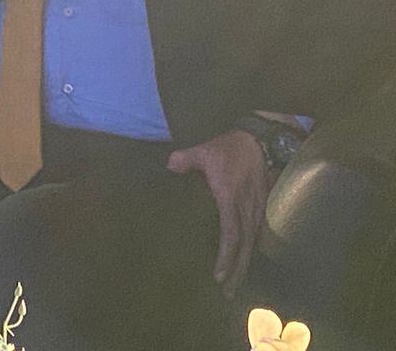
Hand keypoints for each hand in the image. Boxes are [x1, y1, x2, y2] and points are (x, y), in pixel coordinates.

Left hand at [167, 129, 272, 297]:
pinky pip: (257, 234)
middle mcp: (246, 208)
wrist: (260, 140)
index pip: (231, 234)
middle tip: (228, 292)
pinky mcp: (262, 206)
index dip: (226, 256)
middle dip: (237, 270)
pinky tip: (244, 263)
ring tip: (235, 284)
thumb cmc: (229, 147)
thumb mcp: (204, 151)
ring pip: (252, 243)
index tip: (220, 275)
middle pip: (244, 246)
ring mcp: (257, 208)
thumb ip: (185, 160)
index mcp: (230, 197)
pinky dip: (250, 251)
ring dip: (244, 264)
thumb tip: (170, 166)